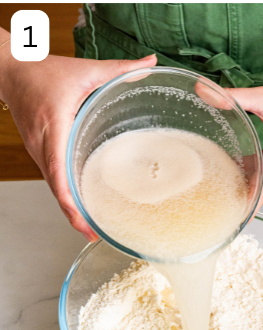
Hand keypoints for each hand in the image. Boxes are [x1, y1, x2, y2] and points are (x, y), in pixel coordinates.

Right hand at [0, 52, 156, 239]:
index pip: (59, 172)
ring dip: (71, 210)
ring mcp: (38, 152)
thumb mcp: (84, 69)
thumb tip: (150, 64)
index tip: (83, 220)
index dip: (70, 200)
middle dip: (74, 215)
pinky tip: (83, 207)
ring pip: (54, 188)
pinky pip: (53, 180)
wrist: (7, 68)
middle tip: (96, 234)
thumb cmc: (42, 70)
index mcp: (54, 127)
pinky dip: (66, 196)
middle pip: (57, 189)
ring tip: (92, 228)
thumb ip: (120, 69)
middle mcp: (43, 146)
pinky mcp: (39, 154)